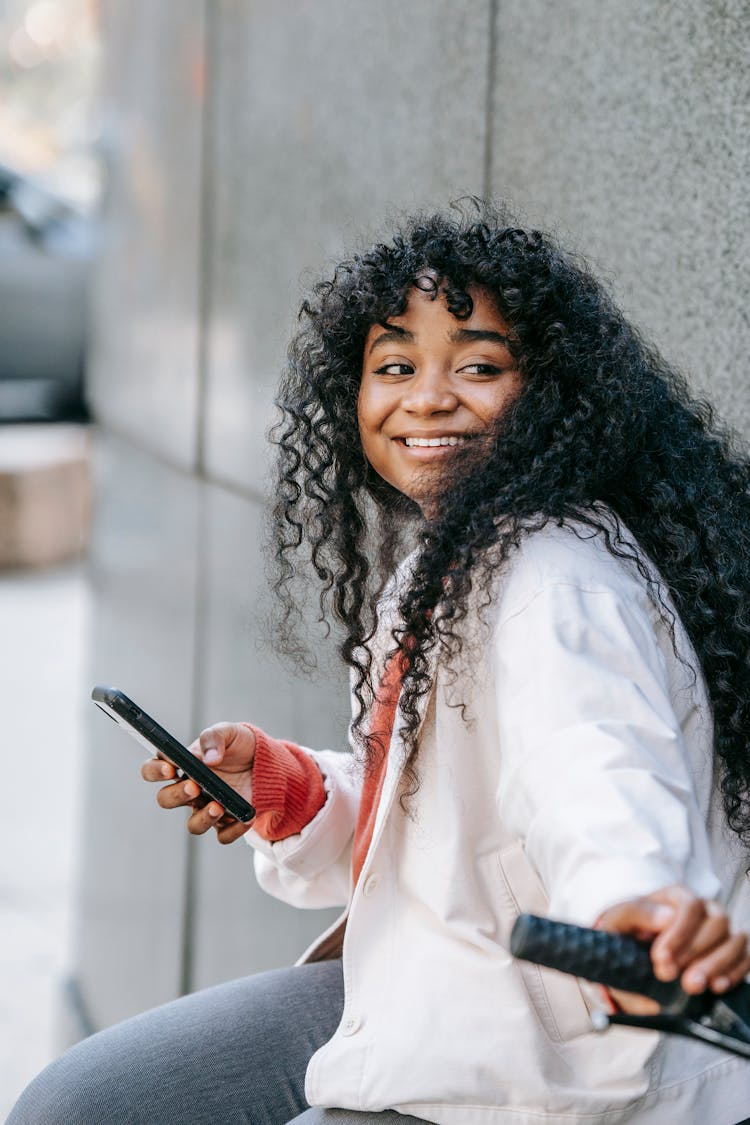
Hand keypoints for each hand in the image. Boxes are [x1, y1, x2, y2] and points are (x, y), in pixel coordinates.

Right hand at [141, 722, 255, 843]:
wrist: (264, 759)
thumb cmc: (238, 744)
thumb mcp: (228, 732)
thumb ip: (214, 737)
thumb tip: (210, 759)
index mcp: (181, 765)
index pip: (152, 769)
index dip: (154, 771)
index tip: (169, 768)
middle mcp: (190, 789)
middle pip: (166, 800)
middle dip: (176, 796)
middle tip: (193, 787)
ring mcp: (207, 806)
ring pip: (193, 825)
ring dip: (203, 818)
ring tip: (218, 806)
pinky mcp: (228, 821)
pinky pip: (224, 835)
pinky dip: (234, 829)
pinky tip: (246, 816)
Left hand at [596, 884, 749, 1014]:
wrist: (630, 955)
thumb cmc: (625, 932)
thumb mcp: (619, 919)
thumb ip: (637, 913)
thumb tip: (666, 916)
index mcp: (677, 896)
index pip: (690, 906)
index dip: (679, 933)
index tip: (661, 959)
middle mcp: (704, 909)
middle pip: (717, 923)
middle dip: (696, 953)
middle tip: (674, 977)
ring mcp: (720, 932)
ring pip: (735, 940)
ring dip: (717, 965)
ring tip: (693, 986)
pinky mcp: (730, 954)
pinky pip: (745, 958)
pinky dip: (735, 972)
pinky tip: (717, 987)